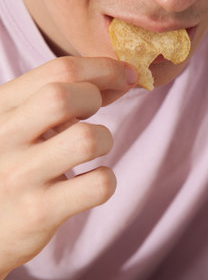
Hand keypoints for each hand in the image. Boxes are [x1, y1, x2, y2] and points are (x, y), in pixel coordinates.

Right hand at [0, 56, 136, 279]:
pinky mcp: (40, 211)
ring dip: (104, 139)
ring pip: (87, 140)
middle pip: (65, 96)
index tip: (124, 74)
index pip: (57, 71)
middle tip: (93, 114)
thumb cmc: (7, 169)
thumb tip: (116, 79)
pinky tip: (93, 182)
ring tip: (94, 150)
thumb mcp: (14, 127)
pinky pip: (98, 185)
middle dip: (95, 98)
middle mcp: (3, 136)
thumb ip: (52, 102)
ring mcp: (21, 175)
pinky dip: (107, 180)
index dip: (101, 68)